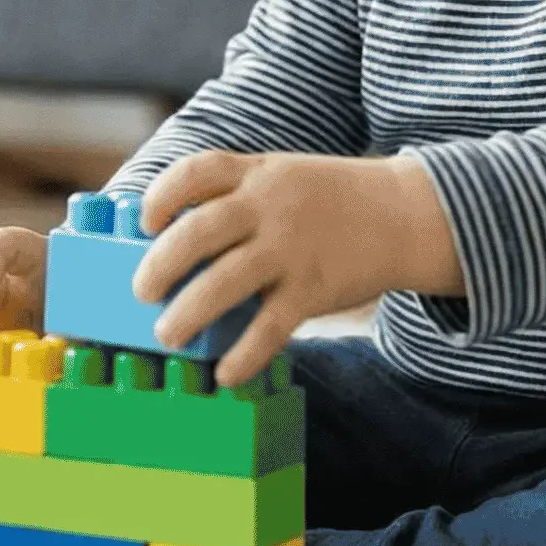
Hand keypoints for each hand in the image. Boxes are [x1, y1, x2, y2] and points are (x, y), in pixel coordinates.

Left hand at [131, 151, 462, 386]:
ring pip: (224, 281)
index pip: (196, 171)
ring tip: (167, 335)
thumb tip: (174, 242)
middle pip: (198, 231)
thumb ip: (237, 198)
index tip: (144, 223)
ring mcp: (292, 247)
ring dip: (187, 313)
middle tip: (141, 293)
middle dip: (159, 265)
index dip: (161, 196)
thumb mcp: (282, 177)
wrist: (404, 214)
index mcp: (257, 173)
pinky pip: (270, 327)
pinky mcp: (314, 288)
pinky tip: (225, 373)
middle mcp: (270, 206)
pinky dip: (243, 355)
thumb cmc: (330, 201)